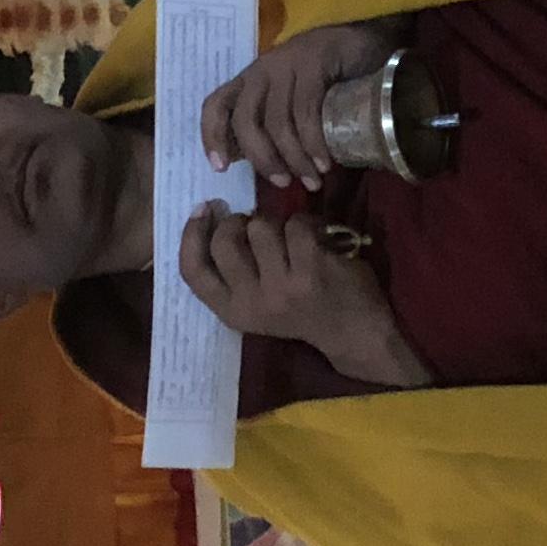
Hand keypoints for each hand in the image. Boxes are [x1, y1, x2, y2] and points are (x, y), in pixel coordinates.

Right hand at [177, 206, 433, 388]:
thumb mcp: (257, 305)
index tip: (203, 211)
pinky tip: (317, 238)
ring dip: (277, 223)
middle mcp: (253, 302)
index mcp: (233, 312)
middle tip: (254, 225)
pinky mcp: (311, 269)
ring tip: (291, 238)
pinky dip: (308, 224)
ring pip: (261, 227)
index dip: (191, 235)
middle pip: (225, 241)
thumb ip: (234, 273)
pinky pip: (296, 224)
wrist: (354, 334)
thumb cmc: (302, 313)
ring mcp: (282, 286)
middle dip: (239, 221)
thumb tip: (215, 217)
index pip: (193, 271)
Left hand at [200, 17, 405, 190]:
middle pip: (244, 119)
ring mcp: (286, 64)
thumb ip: (273, 124)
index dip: (211, 137)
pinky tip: (325, 162)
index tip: (221, 168)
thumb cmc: (326, 79)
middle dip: (261, 158)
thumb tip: (263, 163)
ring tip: (312, 180)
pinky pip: (306, 111)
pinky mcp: (312, 62)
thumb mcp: (292, 100)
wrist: (365, 43)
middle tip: (282, 183)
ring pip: (277, 120)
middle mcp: (261, 70)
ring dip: (294, 158)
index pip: (215, 105)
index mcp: (249, 80)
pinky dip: (313, 143)